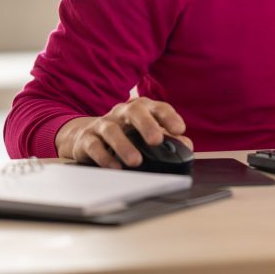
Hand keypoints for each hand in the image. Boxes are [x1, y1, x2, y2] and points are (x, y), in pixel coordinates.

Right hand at [55, 97, 192, 168]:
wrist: (88, 135)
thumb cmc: (126, 133)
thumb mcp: (148, 134)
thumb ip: (170, 139)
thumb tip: (187, 146)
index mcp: (142, 108)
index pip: (158, 107)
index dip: (169, 117)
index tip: (179, 129)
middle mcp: (122, 112)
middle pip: (134, 111)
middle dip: (147, 125)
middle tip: (156, 140)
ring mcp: (103, 123)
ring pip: (112, 130)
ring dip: (124, 146)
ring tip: (136, 161)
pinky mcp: (87, 138)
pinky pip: (94, 145)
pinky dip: (105, 157)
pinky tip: (115, 167)